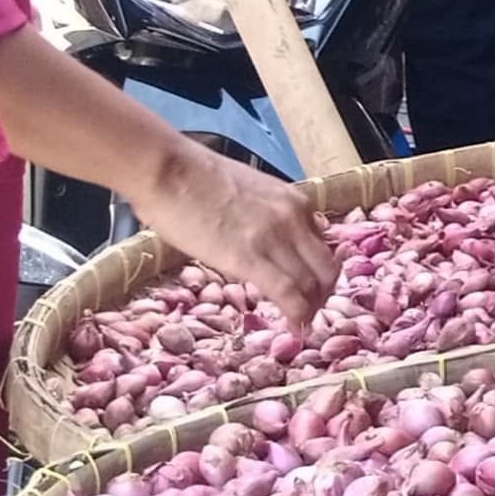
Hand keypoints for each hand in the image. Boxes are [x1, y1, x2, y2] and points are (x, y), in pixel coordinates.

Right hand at [135, 150, 335, 325]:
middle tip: (308, 311)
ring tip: (298, 323)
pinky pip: (287, 293)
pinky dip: (296, 315)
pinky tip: (292, 327)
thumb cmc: (193, 176)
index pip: (323, 245)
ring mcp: (274, 238)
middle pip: (327, 268)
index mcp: (294, 201)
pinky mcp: (248, 257)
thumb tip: (266, 241)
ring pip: (312, 284)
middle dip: (322, 295)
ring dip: (310, 309)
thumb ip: (268, 215)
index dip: (319, 273)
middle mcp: (293, 218)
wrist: (167, 168)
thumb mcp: (250, 191)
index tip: (310, 289)